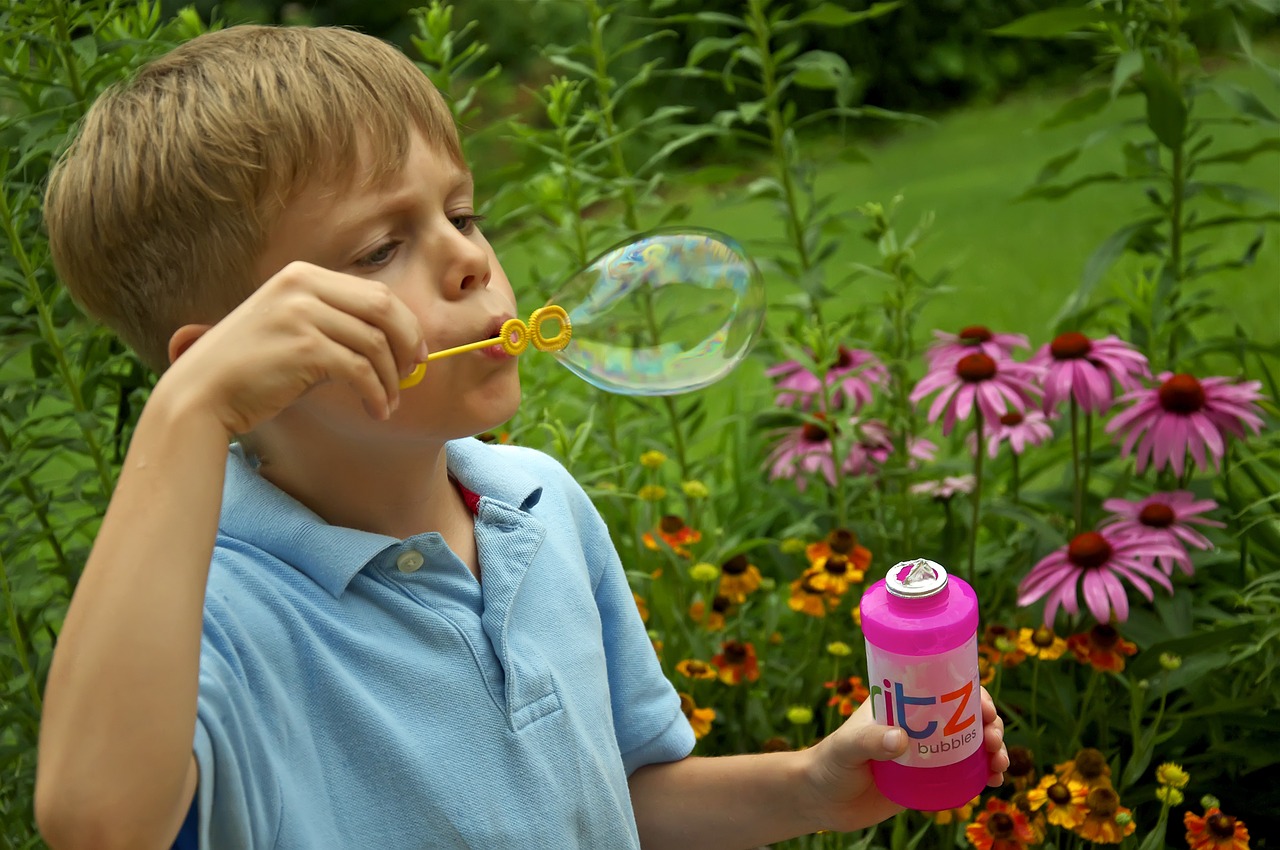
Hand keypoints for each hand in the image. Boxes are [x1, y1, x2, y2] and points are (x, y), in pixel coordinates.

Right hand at [158, 261, 425, 436]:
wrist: (203, 393)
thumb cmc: (254, 369)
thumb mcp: (294, 328)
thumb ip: (337, 325)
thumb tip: (399, 345)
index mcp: (302, 275)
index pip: (376, 293)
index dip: (405, 324)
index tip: (414, 352)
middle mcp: (302, 286)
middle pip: (384, 308)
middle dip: (408, 343)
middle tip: (411, 373)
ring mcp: (301, 314)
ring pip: (376, 343)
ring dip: (390, 379)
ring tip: (389, 402)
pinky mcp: (303, 348)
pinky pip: (361, 370)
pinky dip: (377, 394)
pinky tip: (376, 410)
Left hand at [802, 686, 1008, 832]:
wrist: (823, 802)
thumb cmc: (830, 763)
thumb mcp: (847, 747)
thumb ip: (869, 742)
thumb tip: (900, 740)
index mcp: (902, 703)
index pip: (943, 687)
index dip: (972, 693)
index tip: (986, 707)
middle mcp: (919, 724)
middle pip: (966, 715)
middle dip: (989, 724)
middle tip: (992, 739)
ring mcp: (927, 752)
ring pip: (971, 744)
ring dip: (994, 749)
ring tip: (999, 765)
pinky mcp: (930, 780)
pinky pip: (965, 773)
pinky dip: (985, 774)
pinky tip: (996, 781)